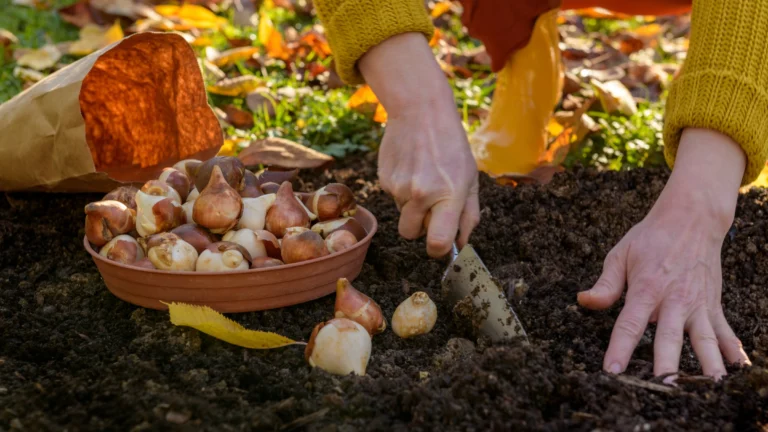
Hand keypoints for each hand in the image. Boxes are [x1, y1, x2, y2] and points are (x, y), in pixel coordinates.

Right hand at [359, 33, 479, 257]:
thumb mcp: (471, 178)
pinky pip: (393, 198)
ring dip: (412, 205)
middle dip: (420, 227)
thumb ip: (469, 215)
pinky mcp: (384, 179)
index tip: (440, 244)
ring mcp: (399, 187)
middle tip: (432, 205)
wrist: (420, 111)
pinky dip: (402, 189)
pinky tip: (411, 167)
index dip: (438, 250)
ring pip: (402, 215)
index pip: (437, 243)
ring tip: (423, 176)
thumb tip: (460, 245)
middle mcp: (421, 194)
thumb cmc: (451, 145)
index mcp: (448, 195)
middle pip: (411, 234)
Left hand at [578, 129, 750, 379]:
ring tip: (710, 386)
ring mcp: (698, 304)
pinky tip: (739, 369)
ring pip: (703, 340)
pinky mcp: (713, 305)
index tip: (612, 371)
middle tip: (663, 387)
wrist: (692, 219)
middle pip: (669, 338)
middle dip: (667, 364)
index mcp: (647, 289)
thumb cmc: (650, 239)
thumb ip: (605, 284)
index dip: (620, 348)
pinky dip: (732, 350)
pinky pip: (724, 331)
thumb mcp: (621, 255)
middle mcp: (674, 300)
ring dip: (707, 364)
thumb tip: (583, 301)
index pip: (630, 324)